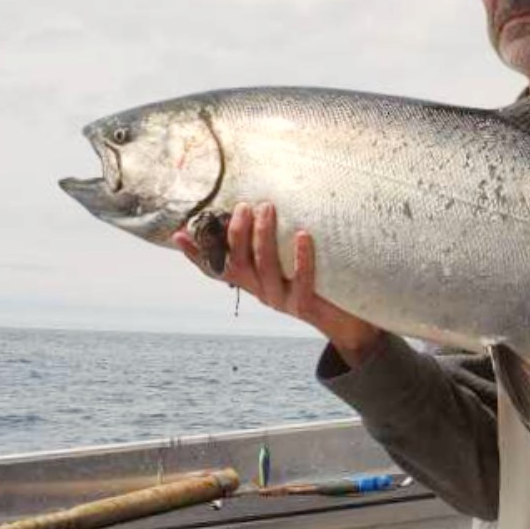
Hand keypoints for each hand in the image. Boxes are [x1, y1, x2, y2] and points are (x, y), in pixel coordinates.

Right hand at [172, 202, 382, 367]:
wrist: (350, 324)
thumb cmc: (320, 283)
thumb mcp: (290, 264)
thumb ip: (275, 244)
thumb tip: (263, 207)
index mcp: (253, 282)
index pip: (218, 268)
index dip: (196, 254)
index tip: (178, 234)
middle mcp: (262, 292)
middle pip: (239, 263)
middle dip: (238, 232)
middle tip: (244, 204)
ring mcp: (282, 301)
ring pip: (265, 268)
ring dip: (264, 236)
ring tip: (267, 208)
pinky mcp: (306, 307)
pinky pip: (302, 281)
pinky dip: (301, 257)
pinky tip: (303, 235)